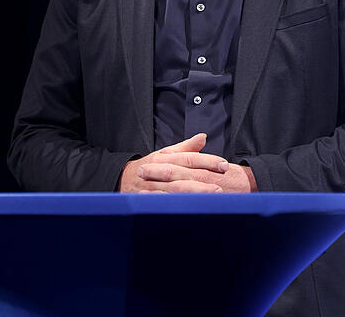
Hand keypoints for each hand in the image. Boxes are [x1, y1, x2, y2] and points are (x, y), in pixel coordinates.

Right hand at [119, 133, 256, 192]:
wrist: (121, 178)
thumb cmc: (149, 166)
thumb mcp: (165, 153)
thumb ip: (186, 147)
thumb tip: (204, 136)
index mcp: (165, 157)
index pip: (189, 158)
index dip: (207, 161)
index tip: (224, 165)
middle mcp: (158, 170)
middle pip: (183, 174)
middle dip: (202, 180)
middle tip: (220, 185)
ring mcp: (151, 186)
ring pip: (174, 190)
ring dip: (193, 193)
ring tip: (211, 196)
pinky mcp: (146, 200)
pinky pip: (162, 203)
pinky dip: (174, 205)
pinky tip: (188, 208)